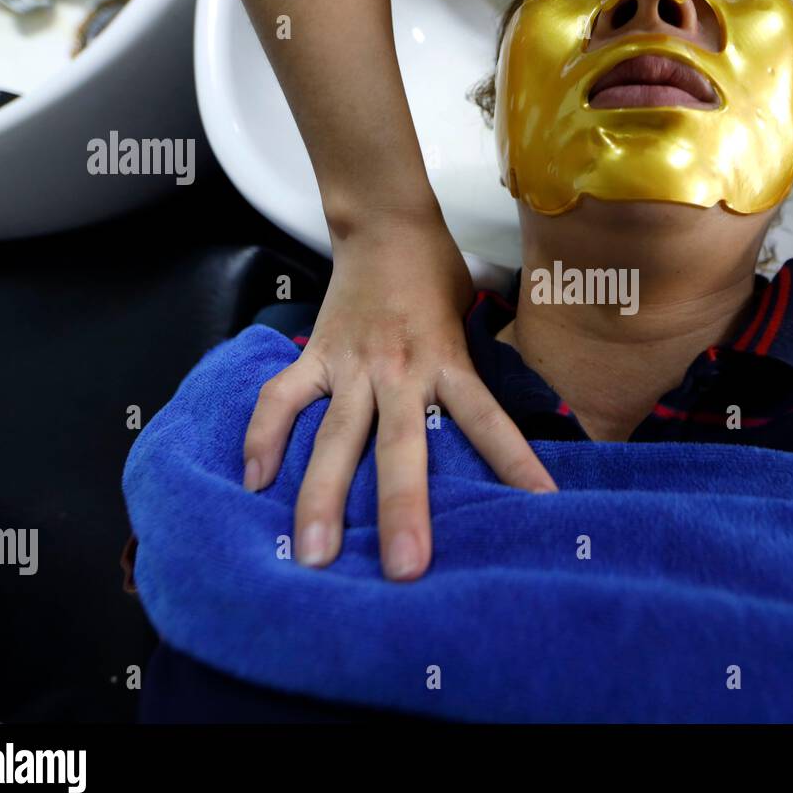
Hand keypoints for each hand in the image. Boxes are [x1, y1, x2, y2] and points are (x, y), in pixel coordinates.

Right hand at [241, 207, 556, 578]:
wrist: (386, 222)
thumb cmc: (437, 276)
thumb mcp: (472, 320)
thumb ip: (473, 373)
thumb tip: (492, 435)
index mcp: (447, 360)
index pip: (487, 419)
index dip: (515, 461)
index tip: (539, 507)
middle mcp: (399, 369)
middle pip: (400, 447)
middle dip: (402, 509)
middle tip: (406, 569)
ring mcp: (350, 365)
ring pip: (334, 438)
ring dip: (321, 498)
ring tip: (314, 555)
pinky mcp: (314, 357)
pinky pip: (281, 400)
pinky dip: (263, 438)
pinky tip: (253, 483)